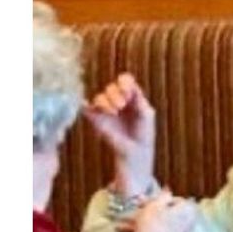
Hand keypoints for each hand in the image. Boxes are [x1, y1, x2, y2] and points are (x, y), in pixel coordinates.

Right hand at [88, 74, 156, 191]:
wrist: (135, 151)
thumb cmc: (144, 132)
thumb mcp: (146, 114)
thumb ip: (139, 100)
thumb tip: (131, 88)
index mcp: (131, 96)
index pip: (124, 80)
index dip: (124, 82)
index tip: (128, 91)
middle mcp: (117, 100)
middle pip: (111, 87)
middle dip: (116, 94)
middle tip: (122, 106)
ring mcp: (106, 109)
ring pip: (99, 97)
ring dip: (106, 102)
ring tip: (114, 112)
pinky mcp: (96, 119)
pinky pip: (87, 108)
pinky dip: (86, 106)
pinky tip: (87, 106)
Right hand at [131, 194, 198, 231]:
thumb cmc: (153, 227)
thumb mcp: (155, 205)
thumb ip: (162, 195)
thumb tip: (168, 190)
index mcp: (187, 211)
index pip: (171, 199)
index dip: (154, 200)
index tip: (140, 203)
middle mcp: (186, 223)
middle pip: (162, 213)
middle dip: (142, 212)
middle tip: (126, 213)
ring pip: (155, 224)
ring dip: (136, 222)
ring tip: (118, 225)